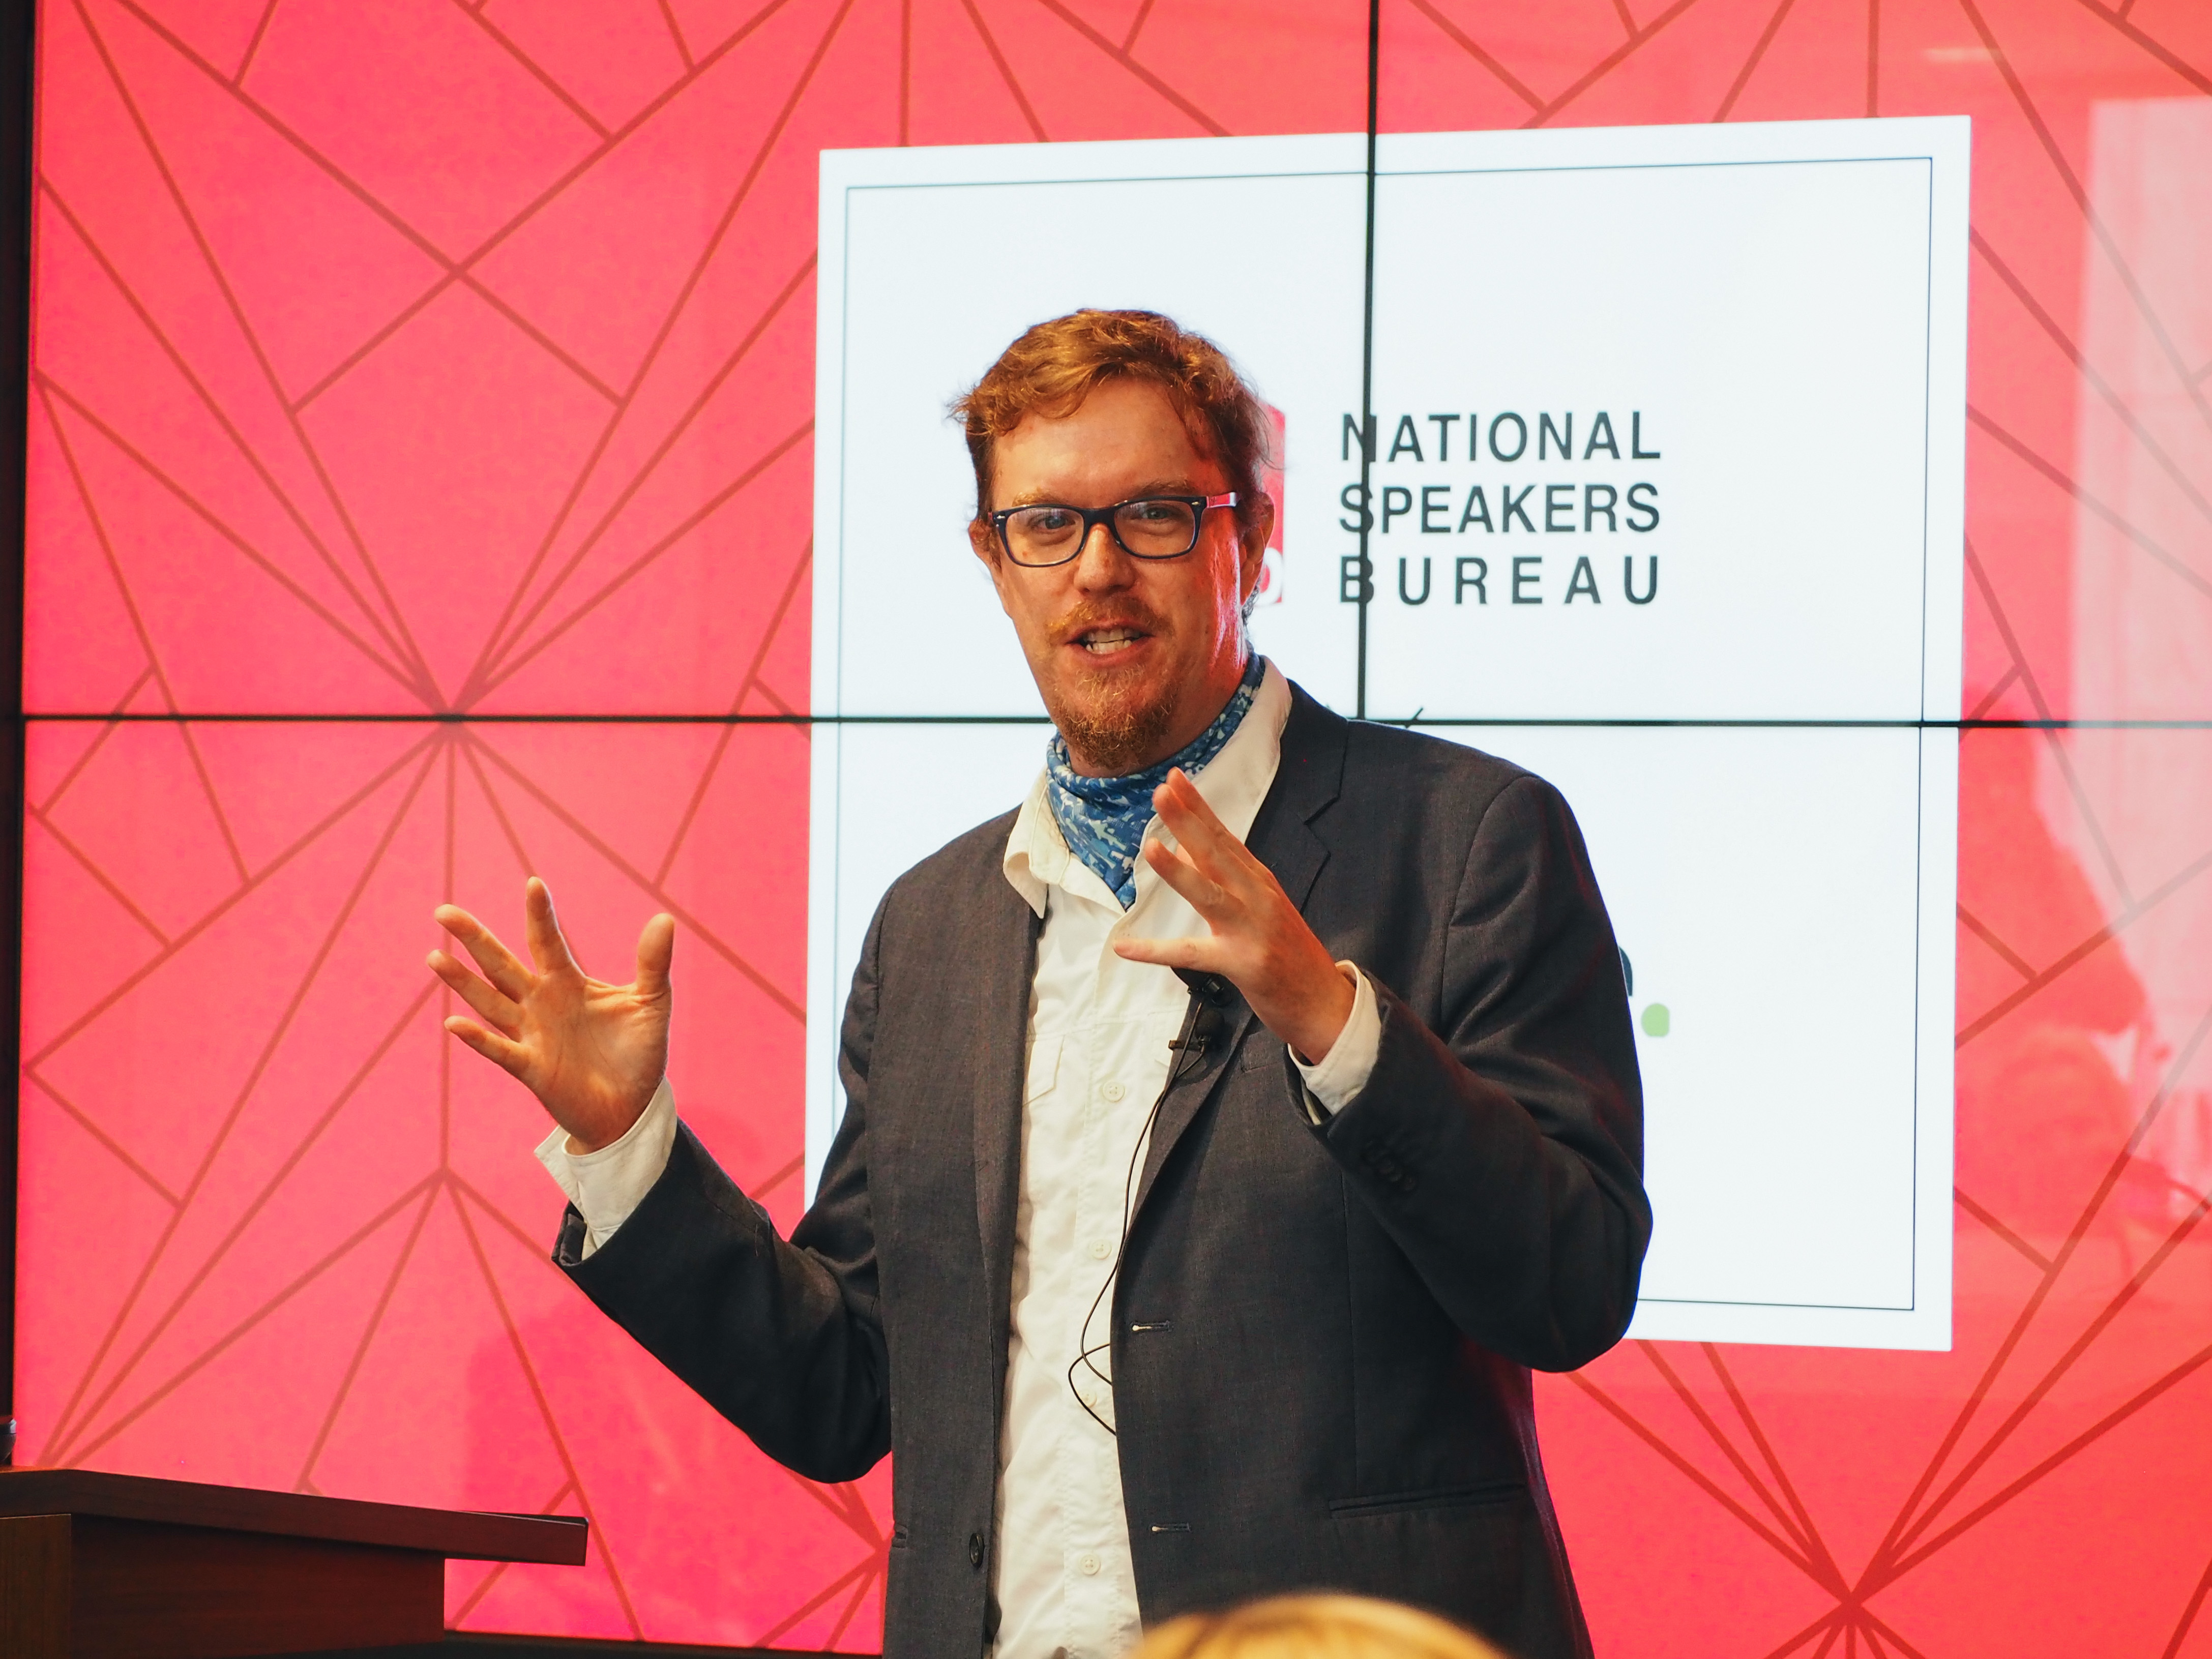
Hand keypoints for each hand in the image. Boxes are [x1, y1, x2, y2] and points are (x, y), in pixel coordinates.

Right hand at [429, 877, 673, 1152]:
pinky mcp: (532, 1069)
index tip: (533, 883)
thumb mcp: (652, 1004)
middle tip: (443, 911)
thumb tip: (664, 918)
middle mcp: (541, 1003)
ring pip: (490, 1002)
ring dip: (463, 982)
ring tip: (435, 956)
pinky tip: (454, 1023)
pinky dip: (478, 1039)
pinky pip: (500, 1050)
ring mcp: (532, 1035)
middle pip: (501, 965)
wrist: (632, 1107)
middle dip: (474, 939)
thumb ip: (653, 963)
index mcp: (568, 983)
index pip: (548, 941)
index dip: (540, 915)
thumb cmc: (637, 1053)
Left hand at [1113, 768, 1354, 1063]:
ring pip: (1210, 894)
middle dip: (1189, 822)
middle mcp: (1258, 898)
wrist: (1325, 1004)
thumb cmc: (1289, 955)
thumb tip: (1185, 852)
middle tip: (1161, 792)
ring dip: (1178, 871)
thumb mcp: (1261, 909)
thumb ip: (1226, 880)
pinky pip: (1193, 955)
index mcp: (1260, 883)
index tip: (1175, 779)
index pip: (1225, 837)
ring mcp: (1252, 930)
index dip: (1199, 808)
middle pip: (1219, 854)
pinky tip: (1125, 947)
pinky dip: (1156, 952)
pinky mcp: (1244, 964)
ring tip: (1150, 847)